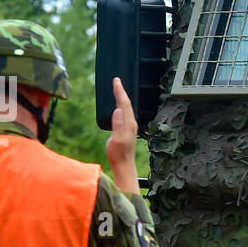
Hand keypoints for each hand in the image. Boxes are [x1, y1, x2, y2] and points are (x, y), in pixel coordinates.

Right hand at [106, 78, 138, 193]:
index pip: (124, 103)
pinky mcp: (127, 130)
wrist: (124, 165)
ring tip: (117, 90)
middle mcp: (131, 123)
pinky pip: (125, 113)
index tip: (116, 81)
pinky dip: (122, 106)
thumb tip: (118, 110)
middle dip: (121, 91)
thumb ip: (118, 125)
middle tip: (116, 81)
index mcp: (128, 123)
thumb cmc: (119, 154)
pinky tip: (119, 106)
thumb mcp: (117, 140)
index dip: (120, 91)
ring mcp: (130, 127)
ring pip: (127, 108)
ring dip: (122, 97)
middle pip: (127, 103)